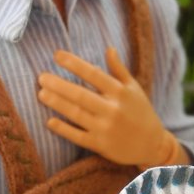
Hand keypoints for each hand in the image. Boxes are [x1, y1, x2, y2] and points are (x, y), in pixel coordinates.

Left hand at [37, 47, 186, 167]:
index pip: (93, 74)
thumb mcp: (134, 88)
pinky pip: (78, 137)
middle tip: (41, 77)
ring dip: (57, 104)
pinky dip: (63, 129)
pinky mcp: (100, 145)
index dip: (74, 63)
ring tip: (41, 94)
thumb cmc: (141, 112)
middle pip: (81, 95)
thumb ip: (119, 70)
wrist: (152, 145)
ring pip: (77, 114)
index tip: (56, 55)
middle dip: (59, 85)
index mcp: (120, 92)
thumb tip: (109, 48)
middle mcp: (113, 109)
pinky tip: (49, 122)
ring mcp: (105, 129)